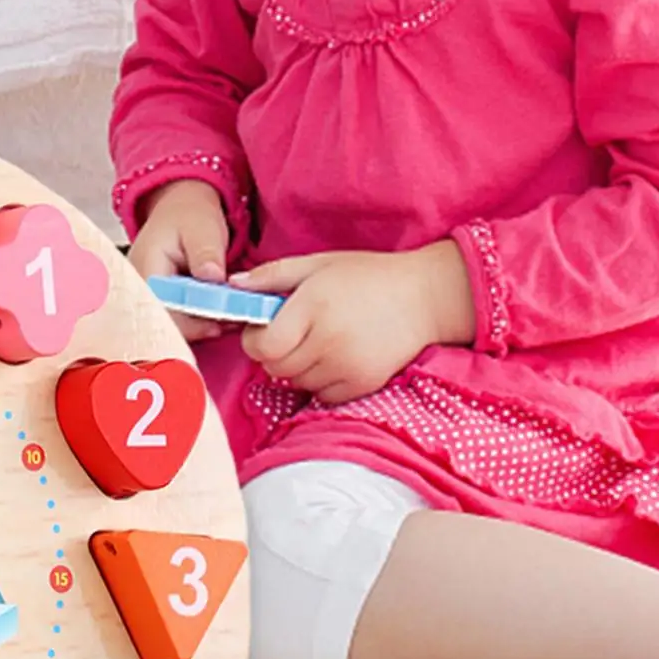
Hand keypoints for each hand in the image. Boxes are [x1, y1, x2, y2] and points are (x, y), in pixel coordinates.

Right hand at [126, 179, 233, 341]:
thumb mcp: (202, 228)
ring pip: (170, 324)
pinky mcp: (157, 300)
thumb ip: (206, 252)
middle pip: (164, 322)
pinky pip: (174, 319)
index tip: (218, 323)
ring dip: (198, 326)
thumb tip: (213, 277)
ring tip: (227, 320)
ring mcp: (146, 295)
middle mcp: (139, 287)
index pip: (163, 309)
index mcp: (146, 268)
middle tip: (228, 323)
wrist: (180, 209)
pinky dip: (196, 320)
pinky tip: (216, 317)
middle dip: (197, 328)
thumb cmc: (189, 216)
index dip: (190, 323)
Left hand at [233, 242, 475, 403]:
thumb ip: (271, 276)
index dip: (256, 339)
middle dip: (275, 353)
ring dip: (298, 367)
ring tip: (320, 341)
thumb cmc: (367, 276)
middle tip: (294, 333)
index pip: (262, 346)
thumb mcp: (317, 264)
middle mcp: (329, 340)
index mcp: (313, 307)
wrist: (427, 297)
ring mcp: (347, 366)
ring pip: (296, 382)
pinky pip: (321, 394)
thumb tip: (232, 285)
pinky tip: (337, 357)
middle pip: (275, 367)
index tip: (266, 328)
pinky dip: (321, 381)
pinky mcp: (362, 384)